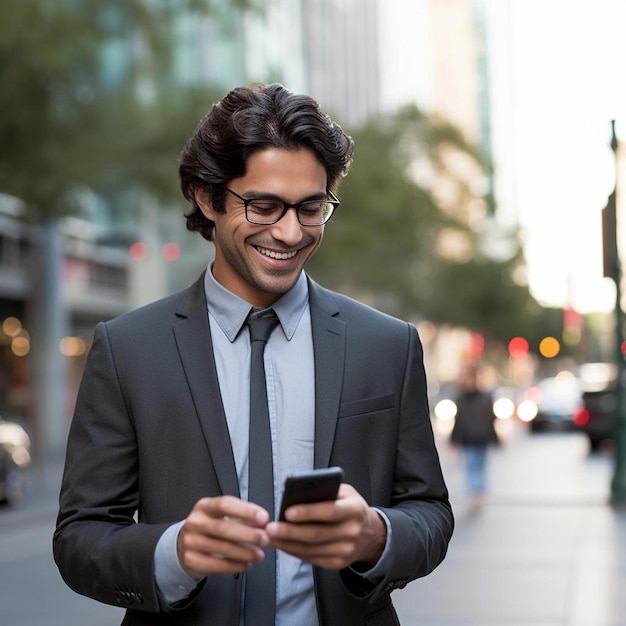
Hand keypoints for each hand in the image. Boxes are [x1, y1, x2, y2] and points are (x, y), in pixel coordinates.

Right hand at [177, 496, 270, 579]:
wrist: (185, 543)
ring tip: (259, 555)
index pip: (225, 504)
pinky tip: (246, 564)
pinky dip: (235, 566)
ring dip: (245, 553)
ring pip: (222, 548)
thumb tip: (263, 523)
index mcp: (205, 506)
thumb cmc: (210, 526)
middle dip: (249, 534)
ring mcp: (191, 542)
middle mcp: (195, 522)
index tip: (263, 518)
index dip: (246, 511)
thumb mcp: (222, 515)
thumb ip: (242, 516)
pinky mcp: (191, 560)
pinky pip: (217, 565)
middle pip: (224, 528)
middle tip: (265, 539)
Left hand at [265, 484, 386, 569]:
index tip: (287, 512)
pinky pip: (312, 559)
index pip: (329, 511)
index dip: (308, 512)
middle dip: (290, 532)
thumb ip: (325, 490)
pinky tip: (283, 545)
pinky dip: (295, 552)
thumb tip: (295, 491)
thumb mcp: (344, 492)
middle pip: (316, 534)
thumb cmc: (350, 507)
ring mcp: (346, 550)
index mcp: (354, 509)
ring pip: (311, 549)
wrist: (370, 534)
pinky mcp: (338, 563)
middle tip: (270, 528)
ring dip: (288, 544)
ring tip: (270, 537)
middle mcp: (352, 531)